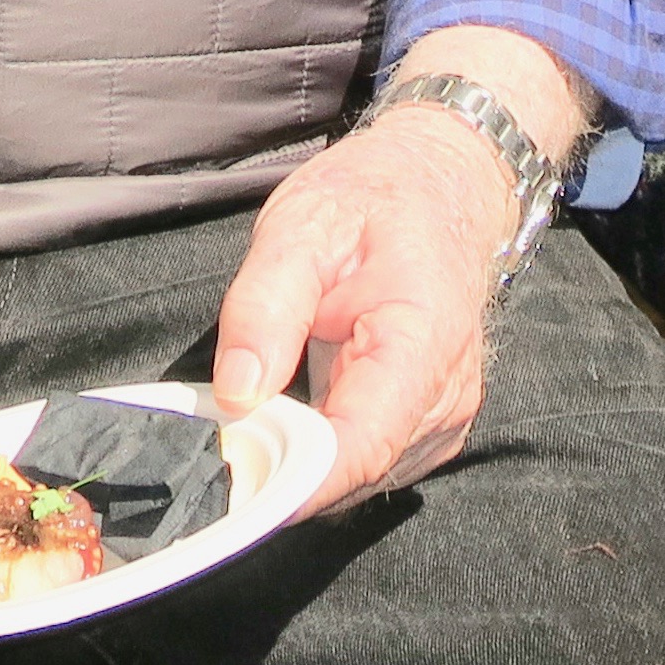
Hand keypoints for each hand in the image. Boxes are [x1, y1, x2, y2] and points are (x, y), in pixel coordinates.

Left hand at [210, 107, 507, 508]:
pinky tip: (295, 413)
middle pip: (355, 471)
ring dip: (303, 460)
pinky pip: (370, 461)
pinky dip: (324, 450)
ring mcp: (443, 417)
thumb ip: (265, 308)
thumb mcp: (301, 226)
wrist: (442, 183)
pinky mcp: (429, 425)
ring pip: (360, 476)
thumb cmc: (374, 199)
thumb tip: (235, 396)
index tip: (233, 481)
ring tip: (256, 413)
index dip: (293, 481)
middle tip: (219, 436)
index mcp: (423, 344)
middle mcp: (446, 396)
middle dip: (285, 466)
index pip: (360, 447)